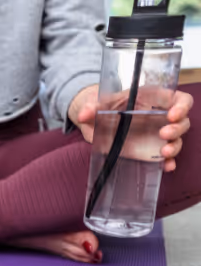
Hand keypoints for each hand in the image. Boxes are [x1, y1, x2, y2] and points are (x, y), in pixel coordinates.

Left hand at [70, 85, 193, 171]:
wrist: (95, 120)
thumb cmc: (104, 106)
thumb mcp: (98, 104)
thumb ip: (92, 107)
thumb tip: (83, 114)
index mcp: (154, 99)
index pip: (180, 99)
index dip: (182, 106)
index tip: (172, 114)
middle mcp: (160, 116)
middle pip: (182, 122)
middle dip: (177, 128)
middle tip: (163, 133)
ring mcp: (157, 134)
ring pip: (177, 139)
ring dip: (174, 147)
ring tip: (163, 152)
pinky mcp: (151, 149)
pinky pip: (165, 157)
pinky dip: (168, 162)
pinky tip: (166, 167)